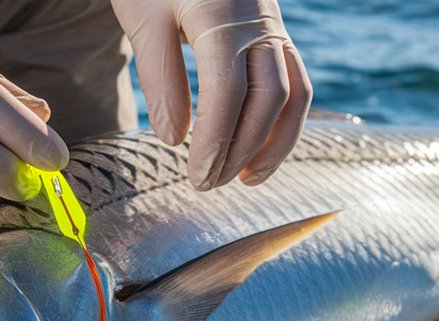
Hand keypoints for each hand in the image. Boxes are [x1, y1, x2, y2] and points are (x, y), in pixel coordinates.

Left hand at [111, 0, 311, 190]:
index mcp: (221, 18)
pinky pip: (296, 84)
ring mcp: (274, 28)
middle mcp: (259, 24)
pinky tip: (261, 148)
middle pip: (266, 101)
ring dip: (274, 144)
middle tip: (209, 184)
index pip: (228, 95)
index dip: (215, 142)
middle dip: (241, 150)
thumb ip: (160, 79)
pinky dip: (284, 122)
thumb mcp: (142, 20)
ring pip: (293, 95)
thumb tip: (174, 139)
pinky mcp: (277, 34)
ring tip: (248, 179)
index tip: (197, 177)